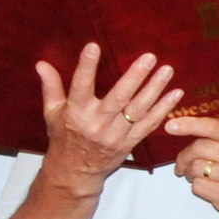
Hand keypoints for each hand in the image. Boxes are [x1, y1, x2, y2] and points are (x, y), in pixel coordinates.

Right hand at [39, 46, 182, 188]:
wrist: (75, 172)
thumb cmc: (63, 138)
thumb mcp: (51, 113)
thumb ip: (51, 87)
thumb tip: (41, 64)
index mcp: (76, 113)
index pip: (80, 85)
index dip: (86, 67)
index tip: (93, 46)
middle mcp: (97, 123)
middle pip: (119, 97)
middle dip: (135, 77)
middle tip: (149, 57)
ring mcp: (116, 134)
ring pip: (138, 110)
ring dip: (155, 89)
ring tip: (167, 70)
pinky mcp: (130, 142)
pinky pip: (149, 124)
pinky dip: (164, 109)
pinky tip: (176, 94)